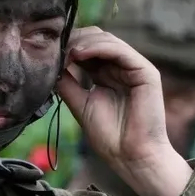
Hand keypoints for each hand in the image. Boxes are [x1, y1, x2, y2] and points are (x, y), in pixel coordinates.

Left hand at [57, 27, 191, 195]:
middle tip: (55, 48)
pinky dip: (98, 48)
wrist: (130, 156)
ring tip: (66, 52)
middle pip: (96, 39)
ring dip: (83, 42)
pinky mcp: (146, 72)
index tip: (48, 52)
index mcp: (107, 75)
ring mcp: (135, 68)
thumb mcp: (80, 104)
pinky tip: (80, 53)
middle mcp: (121, 68)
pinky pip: (121, 51)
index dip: (68, 46)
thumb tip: (51, 66)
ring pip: (107, 41)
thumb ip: (68, 83)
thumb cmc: (109, 136)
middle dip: (74, 40)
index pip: (87, 49)